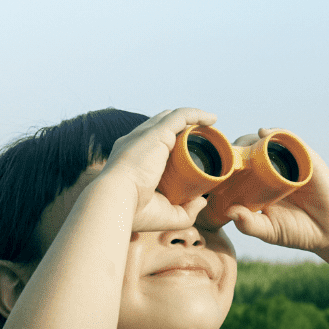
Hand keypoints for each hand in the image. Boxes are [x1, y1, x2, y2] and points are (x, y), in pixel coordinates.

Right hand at [97, 107, 214, 232]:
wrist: (116, 200)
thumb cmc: (133, 211)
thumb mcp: (165, 214)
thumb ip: (185, 211)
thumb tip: (201, 201)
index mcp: (130, 160)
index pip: (149, 144)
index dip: (168, 145)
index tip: (187, 153)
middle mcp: (135, 143)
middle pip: (161, 126)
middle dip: (180, 129)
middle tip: (202, 139)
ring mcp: (145, 135)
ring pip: (172, 118)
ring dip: (192, 119)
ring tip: (211, 125)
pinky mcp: (157, 133)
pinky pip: (181, 116)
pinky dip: (197, 114)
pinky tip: (212, 119)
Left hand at [217, 129, 328, 254]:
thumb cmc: (296, 231)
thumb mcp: (268, 230)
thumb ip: (249, 225)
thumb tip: (230, 213)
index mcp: (257, 185)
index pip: (234, 168)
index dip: (220, 165)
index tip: (205, 168)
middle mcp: (270, 170)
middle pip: (245, 151)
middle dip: (231, 151)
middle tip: (221, 158)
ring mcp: (287, 162)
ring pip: (263, 142)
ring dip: (249, 140)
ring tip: (240, 146)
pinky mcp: (305, 157)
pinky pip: (289, 139)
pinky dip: (276, 133)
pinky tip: (264, 134)